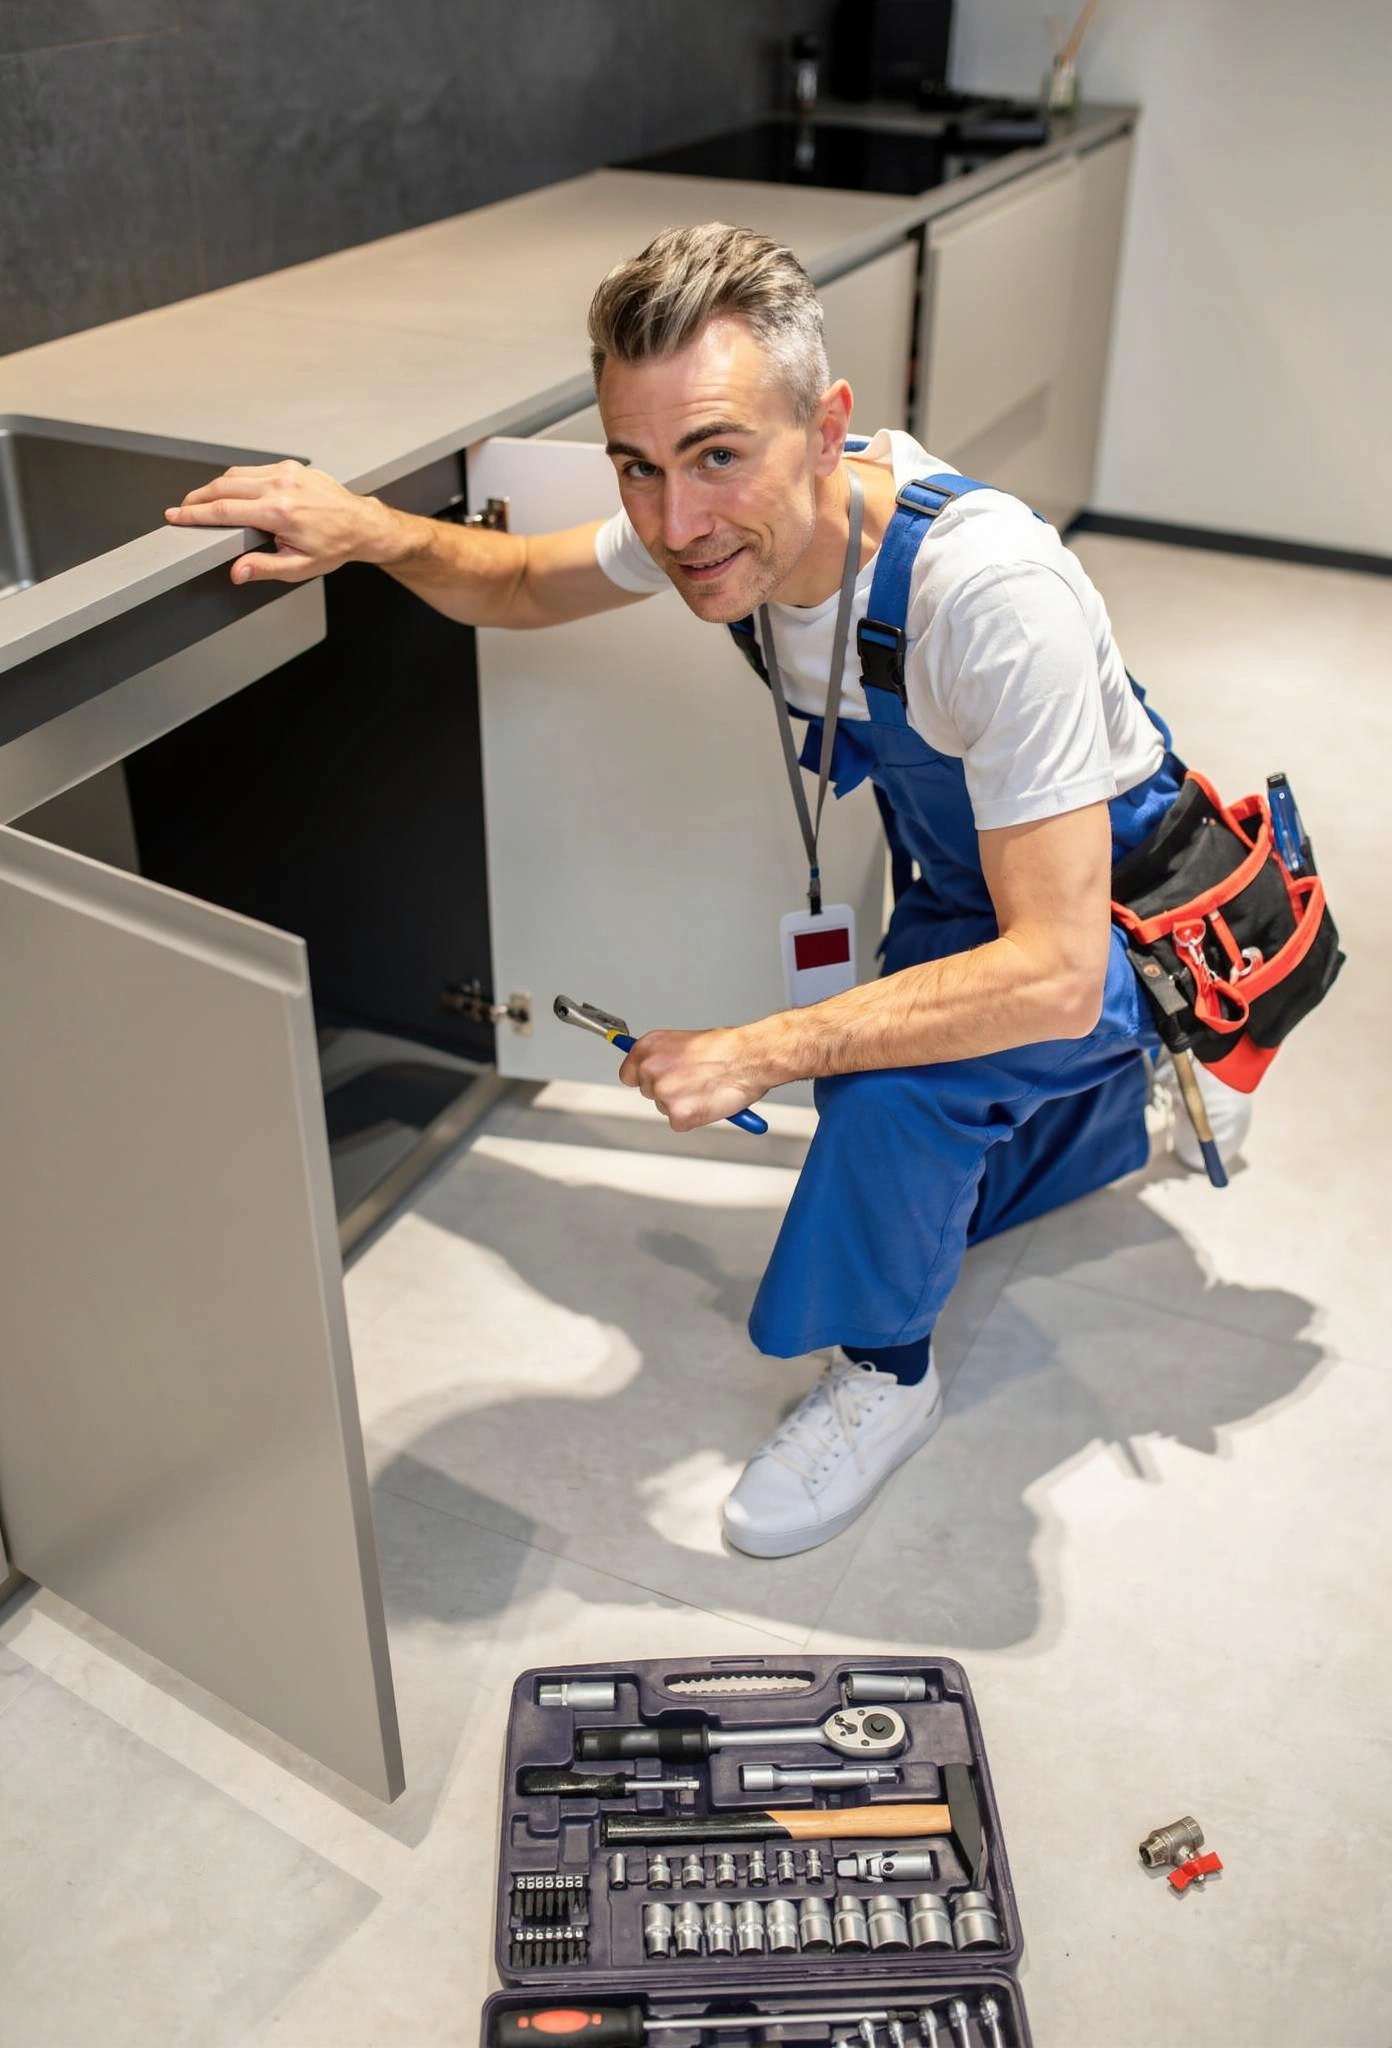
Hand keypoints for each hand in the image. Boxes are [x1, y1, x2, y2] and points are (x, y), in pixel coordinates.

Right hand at [164, 460, 403, 585]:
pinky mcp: (290, 466)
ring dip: (214, 487)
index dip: (194, 514)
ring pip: (236, 475)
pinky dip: (237, 481)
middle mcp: (280, 486)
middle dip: (197, 498)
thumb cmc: (334, 547)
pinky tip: (230, 493)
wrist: (361, 524)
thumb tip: (236, 572)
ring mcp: (285, 472)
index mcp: (278, 512)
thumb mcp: (299, 567)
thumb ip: (264, 568)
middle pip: (223, 487)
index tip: (175, 516)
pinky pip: (253, 471)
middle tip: (182, 509)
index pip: (224, 510)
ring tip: (201, 502)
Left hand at [617, 1027, 769, 1132]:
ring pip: (664, 1107)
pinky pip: (679, 1123)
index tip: (653, 1081)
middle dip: (667, 1090)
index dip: (644, 1078)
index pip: (628, 1073)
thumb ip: (665, 1057)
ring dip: (682, 1104)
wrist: (748, 1058)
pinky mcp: (678, 1115)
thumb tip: (657, 1070)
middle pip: (648, 1091)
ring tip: (706, 1088)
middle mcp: (650, 1069)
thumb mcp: (683, 1042)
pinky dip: (694, 1118)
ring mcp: (663, 1094)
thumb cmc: (725, 1047)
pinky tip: (709, 1102)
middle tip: (692, 1083)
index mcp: (648, 1047)